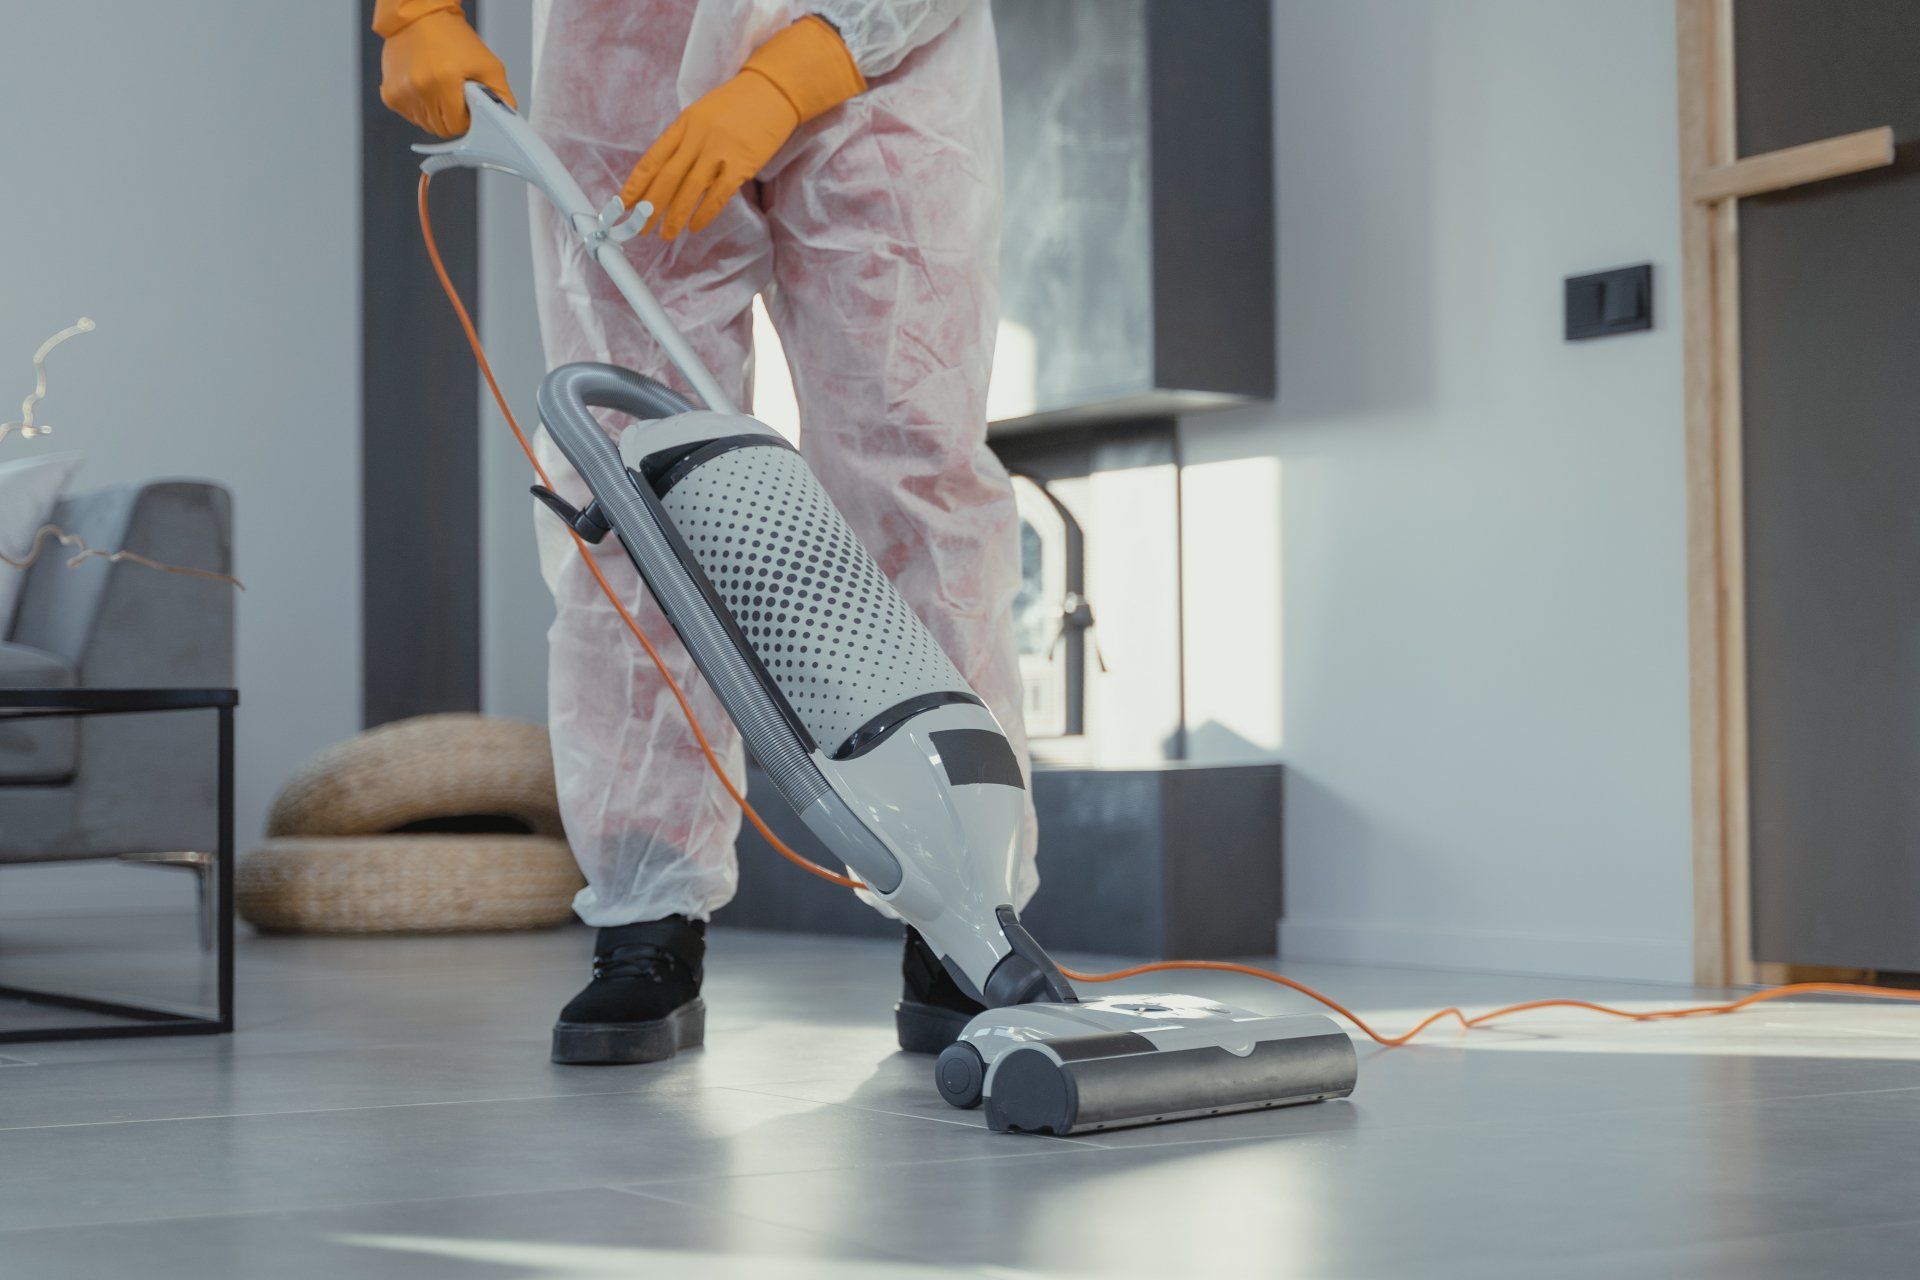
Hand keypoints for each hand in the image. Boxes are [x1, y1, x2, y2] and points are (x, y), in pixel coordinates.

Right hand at [378, 9, 514, 137]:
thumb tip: (508, 120)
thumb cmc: (453, 38)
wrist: (419, 17)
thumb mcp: (488, 65)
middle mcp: (418, 89)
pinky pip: (412, 117)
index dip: (468, 118)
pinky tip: (426, 87)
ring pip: (426, 126)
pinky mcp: (390, 95)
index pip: (458, 126)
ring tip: (440, 86)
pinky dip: (421, 107)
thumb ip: (502, 97)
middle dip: (453, 116)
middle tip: (456, 94)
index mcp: (442, 82)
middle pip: (442, 129)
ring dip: (437, 113)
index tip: (468, 103)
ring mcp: (401, 93)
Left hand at [620, 16, 864, 239]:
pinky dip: (704, 213)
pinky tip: (695, 226)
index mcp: (684, 123)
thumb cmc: (738, 104)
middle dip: (650, 207)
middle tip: (639, 228)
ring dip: (674, 216)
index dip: (635, 184)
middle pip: (666, 177)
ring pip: (689, 189)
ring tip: (665, 235)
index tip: (621, 204)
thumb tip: (669, 176)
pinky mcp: (742, 163)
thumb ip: (686, 141)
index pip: (652, 159)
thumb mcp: (703, 114)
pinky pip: (718, 194)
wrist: (773, 90)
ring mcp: (719, 150)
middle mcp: (697, 137)